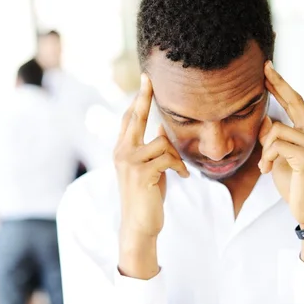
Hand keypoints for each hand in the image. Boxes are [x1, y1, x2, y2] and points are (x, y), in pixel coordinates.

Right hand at [114, 74, 188, 277]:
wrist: (140, 224)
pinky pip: (168, 158)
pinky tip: (182, 177)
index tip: (145, 80)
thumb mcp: (149, 169)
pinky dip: (179, 167)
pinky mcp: (141, 172)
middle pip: (135, 118)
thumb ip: (151, 148)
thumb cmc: (146, 197)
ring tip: (179, 170)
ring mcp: (129, 162)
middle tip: (149, 78)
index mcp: (122, 150)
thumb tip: (160, 127)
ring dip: (176, 156)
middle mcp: (121, 152)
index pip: (129, 119)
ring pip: (161, 142)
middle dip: (144, 97)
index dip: (137, 99)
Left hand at [258, 61, 303, 227]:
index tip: (267, 69)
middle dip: (277, 84)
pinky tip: (268, 171)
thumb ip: (274, 138)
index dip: (281, 85)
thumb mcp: (279, 157)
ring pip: (276, 130)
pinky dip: (267, 158)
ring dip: (264, 150)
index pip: (294, 102)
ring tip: (266, 167)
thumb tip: (265, 118)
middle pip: (294, 101)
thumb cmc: (294, 183)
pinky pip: (276, 145)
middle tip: (263, 68)